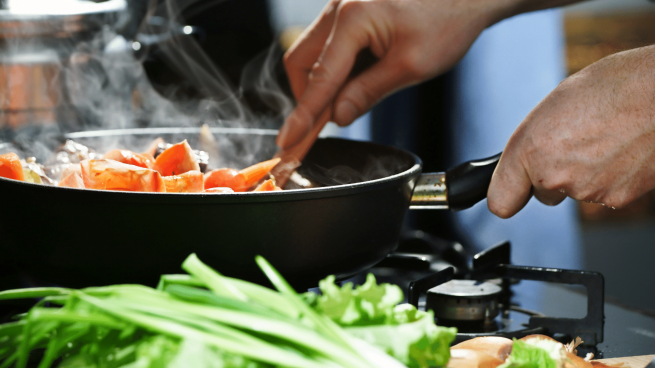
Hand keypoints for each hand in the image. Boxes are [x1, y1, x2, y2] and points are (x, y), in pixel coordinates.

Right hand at [276, 0, 513, 148]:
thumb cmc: (448, 19)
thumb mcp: (410, 66)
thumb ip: (368, 92)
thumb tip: (339, 116)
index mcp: (352, 17)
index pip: (319, 77)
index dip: (303, 115)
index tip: (288, 141)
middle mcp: (339, 5)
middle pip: (301, 60)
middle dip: (307, 96)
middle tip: (322, 124)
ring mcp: (343, 5)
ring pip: (312, 52)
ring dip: (322, 82)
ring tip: (349, 101)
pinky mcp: (351, 9)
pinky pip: (329, 44)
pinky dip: (335, 68)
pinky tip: (356, 81)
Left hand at [487, 45, 654, 217]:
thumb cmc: (617, 86)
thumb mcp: (556, 104)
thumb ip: (535, 141)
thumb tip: (529, 160)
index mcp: (531, 148)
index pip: (500, 201)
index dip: (509, 194)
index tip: (512, 190)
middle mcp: (554, 175)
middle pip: (543, 192)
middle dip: (553, 174)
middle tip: (577, 142)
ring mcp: (586, 190)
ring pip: (575, 191)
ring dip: (585, 172)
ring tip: (605, 137)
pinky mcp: (617, 199)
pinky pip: (604, 193)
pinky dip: (611, 177)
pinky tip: (622, 150)